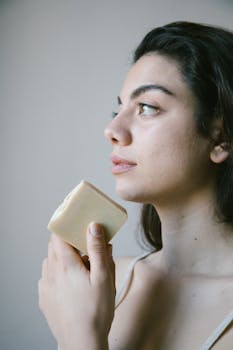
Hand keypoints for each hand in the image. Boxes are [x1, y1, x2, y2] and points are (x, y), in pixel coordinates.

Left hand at [38, 223, 114, 349]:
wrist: (81, 343)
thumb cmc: (96, 311)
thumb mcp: (103, 277)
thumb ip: (97, 249)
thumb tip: (93, 227)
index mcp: (65, 264)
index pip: (57, 234)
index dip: (66, 226)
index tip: (76, 223)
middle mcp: (50, 272)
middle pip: (55, 247)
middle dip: (70, 243)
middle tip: (86, 249)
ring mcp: (45, 285)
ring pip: (51, 261)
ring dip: (64, 259)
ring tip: (81, 269)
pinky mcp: (44, 297)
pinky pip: (49, 277)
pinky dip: (59, 273)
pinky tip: (72, 284)